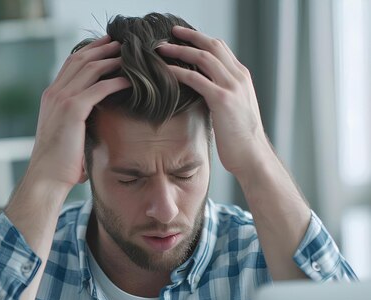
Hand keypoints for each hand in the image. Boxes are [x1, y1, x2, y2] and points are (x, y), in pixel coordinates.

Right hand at [26, 36, 129, 191]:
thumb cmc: (60, 160)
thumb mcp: (66, 132)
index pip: (72, 62)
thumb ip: (77, 117)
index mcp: (51, 95)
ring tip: (130, 54)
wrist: (47, 176)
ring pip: (91, 68)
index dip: (91, 49)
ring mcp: (62, 99)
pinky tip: (130, 80)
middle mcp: (54, 93)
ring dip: (112, 58)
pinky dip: (116, 81)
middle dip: (104, 47)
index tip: (109, 44)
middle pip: (81, 58)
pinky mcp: (73, 110)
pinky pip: (100, 88)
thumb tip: (96, 116)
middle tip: (123, 41)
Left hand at [156, 26, 270, 176]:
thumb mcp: (232, 109)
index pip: (220, 48)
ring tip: (161, 48)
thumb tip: (199, 90)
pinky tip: (164, 70)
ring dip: (179, 49)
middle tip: (171, 31)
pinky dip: (177, 71)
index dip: (200, 39)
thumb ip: (219, 94)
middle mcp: (239, 76)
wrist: (252, 155)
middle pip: (212, 45)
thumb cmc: (239, 138)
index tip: (183, 36)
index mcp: (242, 77)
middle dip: (190, 36)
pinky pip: (195, 78)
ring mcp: (232, 86)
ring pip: (203, 57)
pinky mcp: (222, 99)